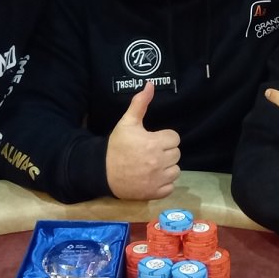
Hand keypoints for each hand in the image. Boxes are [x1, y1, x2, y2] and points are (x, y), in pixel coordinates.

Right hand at [105, 82, 180, 199]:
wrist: (102, 172)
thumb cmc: (116, 146)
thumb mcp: (127, 123)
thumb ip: (140, 104)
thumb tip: (150, 84)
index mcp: (154, 143)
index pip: (174, 138)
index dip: (164, 138)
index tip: (153, 140)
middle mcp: (159, 162)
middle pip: (176, 154)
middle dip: (166, 152)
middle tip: (151, 153)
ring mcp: (157, 179)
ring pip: (176, 171)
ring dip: (167, 168)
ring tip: (152, 165)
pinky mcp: (155, 193)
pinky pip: (170, 187)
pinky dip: (163, 184)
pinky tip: (152, 178)